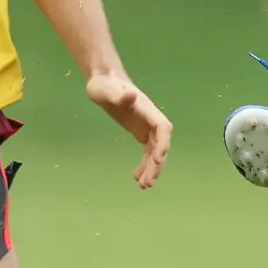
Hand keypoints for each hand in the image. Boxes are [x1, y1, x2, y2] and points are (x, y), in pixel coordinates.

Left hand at [86, 72, 171, 188]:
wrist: (104, 81)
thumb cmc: (104, 84)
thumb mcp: (106, 89)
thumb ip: (118, 95)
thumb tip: (131, 96)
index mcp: (146, 108)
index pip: (163, 127)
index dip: (164, 143)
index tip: (158, 159)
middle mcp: (150, 118)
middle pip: (160, 143)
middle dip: (156, 163)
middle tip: (147, 183)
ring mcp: (146, 126)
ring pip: (155, 150)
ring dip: (152, 168)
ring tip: (144, 186)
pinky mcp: (140, 131)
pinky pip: (147, 151)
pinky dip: (144, 165)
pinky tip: (137, 177)